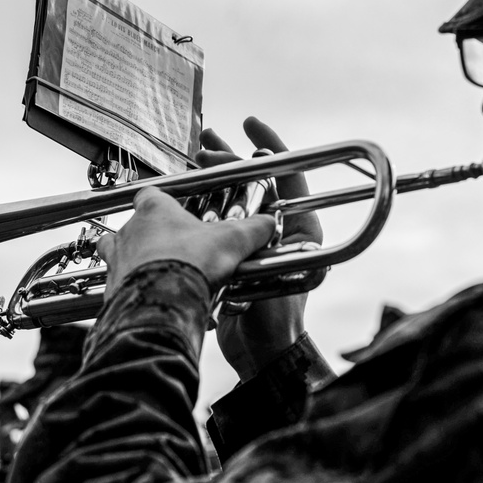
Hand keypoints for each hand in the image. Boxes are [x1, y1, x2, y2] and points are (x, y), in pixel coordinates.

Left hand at [96, 186, 274, 299]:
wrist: (160, 305)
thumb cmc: (188, 264)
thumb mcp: (232, 241)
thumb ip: (252, 229)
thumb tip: (267, 224)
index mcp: (155, 210)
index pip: (152, 194)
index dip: (166, 201)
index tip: (178, 209)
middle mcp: (129, 231)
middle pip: (136, 224)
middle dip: (154, 235)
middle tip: (177, 247)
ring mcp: (116, 259)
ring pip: (117, 251)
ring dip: (135, 259)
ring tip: (157, 271)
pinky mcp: (111, 288)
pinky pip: (118, 283)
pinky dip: (132, 288)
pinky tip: (151, 296)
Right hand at [196, 117, 322, 380]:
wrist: (262, 356)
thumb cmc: (277, 319)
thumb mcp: (276, 274)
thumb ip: (266, 243)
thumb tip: (257, 206)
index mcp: (300, 229)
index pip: (291, 174)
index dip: (272, 145)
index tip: (250, 126)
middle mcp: (280, 231)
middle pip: (255, 182)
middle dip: (230, 159)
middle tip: (205, 145)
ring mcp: (256, 243)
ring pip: (235, 197)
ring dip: (215, 176)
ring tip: (193, 154)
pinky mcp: (235, 256)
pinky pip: (219, 219)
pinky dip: (203, 203)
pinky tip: (183, 192)